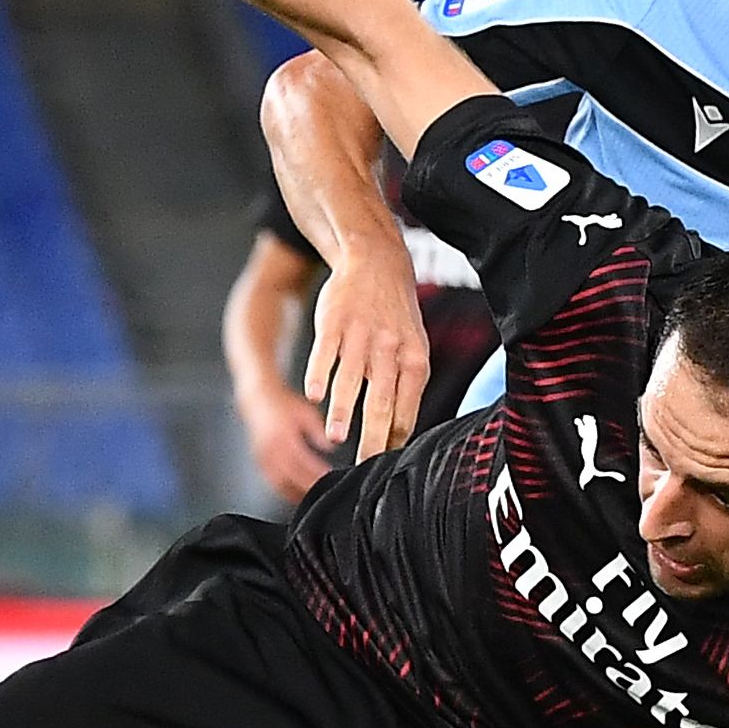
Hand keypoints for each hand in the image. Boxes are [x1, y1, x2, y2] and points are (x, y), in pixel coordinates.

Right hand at [238, 380, 336, 504]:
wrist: (257, 397)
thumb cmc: (282, 403)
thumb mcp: (307, 413)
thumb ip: (319, 432)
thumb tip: (331, 447)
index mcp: (284, 438)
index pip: (304, 464)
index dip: (318, 475)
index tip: (331, 479)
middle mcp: (270, 450)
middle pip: (292, 480)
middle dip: (308, 489)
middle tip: (324, 494)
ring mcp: (263, 458)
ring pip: (280, 485)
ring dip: (296, 494)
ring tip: (311, 497)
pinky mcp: (259, 462)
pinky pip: (272, 482)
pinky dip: (285, 491)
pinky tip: (296, 493)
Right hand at [303, 247, 428, 462]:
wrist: (376, 261)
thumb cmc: (394, 316)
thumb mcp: (412, 348)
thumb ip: (405, 388)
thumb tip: (399, 434)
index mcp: (414, 360)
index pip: (406, 409)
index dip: (394, 439)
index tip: (384, 466)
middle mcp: (389, 349)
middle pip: (381, 400)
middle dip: (372, 436)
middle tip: (363, 466)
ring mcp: (360, 334)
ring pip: (352, 378)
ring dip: (342, 409)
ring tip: (336, 438)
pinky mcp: (334, 321)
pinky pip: (326, 350)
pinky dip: (319, 372)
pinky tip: (314, 395)